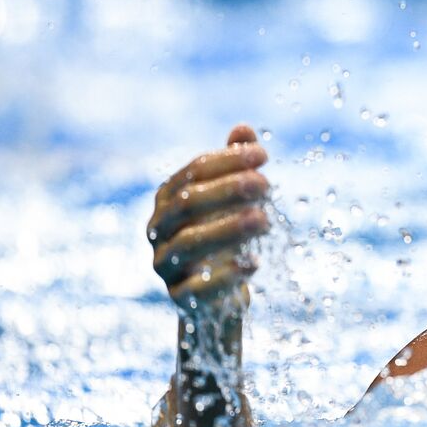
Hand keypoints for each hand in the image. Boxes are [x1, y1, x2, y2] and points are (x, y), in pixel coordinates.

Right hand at [148, 125, 269, 309]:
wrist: (216, 294)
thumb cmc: (226, 234)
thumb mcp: (234, 198)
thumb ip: (235, 164)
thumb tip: (243, 129)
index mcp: (169, 197)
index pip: (194, 170)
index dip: (228, 160)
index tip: (263, 156)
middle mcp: (159, 228)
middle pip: (188, 203)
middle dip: (229, 190)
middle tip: (267, 185)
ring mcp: (165, 263)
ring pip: (190, 243)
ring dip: (230, 228)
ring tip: (266, 220)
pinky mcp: (178, 297)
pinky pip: (196, 287)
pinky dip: (227, 274)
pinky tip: (254, 263)